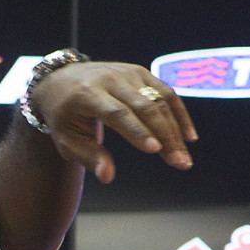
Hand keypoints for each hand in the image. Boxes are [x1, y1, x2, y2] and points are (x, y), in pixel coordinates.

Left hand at [32, 61, 197, 183]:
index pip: (116, 112)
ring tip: (183, 157)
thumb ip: (88, 157)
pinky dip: (179, 114)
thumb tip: (107, 176)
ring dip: (175, 130)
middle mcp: (110, 79)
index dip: (137, 130)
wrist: (61, 80)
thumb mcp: (66, 139)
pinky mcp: (140, 73)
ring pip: (159, 100)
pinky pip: (166, 93)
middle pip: (144, 106)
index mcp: (87, 94)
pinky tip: (188, 137)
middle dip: (165, 135)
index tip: (155, 150)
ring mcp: (128, 73)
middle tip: (179, 162)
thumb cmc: (63, 116)